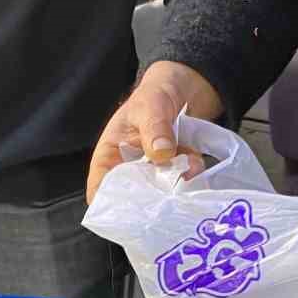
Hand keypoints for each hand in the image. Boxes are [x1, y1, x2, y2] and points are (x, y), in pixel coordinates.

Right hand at [86, 60, 223, 202]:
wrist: (185, 88)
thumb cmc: (155, 94)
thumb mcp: (150, 106)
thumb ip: (154, 129)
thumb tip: (161, 154)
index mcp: (109, 156)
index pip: (100, 188)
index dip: (110, 204)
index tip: (130, 209)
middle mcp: (128, 169)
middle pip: (131, 197)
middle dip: (150, 198)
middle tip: (165, 196)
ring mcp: (153, 172)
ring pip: (159, 191)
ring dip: (176, 184)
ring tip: (189, 167)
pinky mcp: (174, 171)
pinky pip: (180, 182)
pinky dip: (190, 175)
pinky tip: (197, 164)